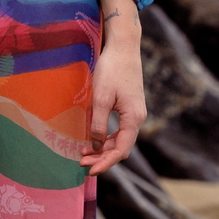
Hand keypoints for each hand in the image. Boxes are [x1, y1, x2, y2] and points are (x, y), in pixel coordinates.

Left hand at [80, 0, 145, 177]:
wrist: (123, 47)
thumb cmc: (112, 69)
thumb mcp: (100, 97)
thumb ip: (99, 124)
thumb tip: (97, 146)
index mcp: (133, 118)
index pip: (121, 150)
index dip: (106, 163)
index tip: (90, 171)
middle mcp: (137, 118)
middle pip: (122, 147)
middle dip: (103, 158)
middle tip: (81, 163)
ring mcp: (134, 112)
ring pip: (120, 139)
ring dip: (103, 149)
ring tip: (84, 154)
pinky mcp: (129, 107)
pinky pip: (119, 129)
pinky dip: (107, 137)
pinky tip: (93, 139)